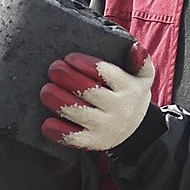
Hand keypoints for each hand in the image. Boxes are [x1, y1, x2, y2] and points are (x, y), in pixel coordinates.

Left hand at [40, 43, 155, 149]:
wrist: (136, 129)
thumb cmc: (130, 94)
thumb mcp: (143, 77)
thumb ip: (141, 61)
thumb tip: (136, 48)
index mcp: (127, 87)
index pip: (107, 73)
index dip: (85, 64)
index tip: (69, 57)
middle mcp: (118, 108)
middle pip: (90, 91)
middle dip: (68, 79)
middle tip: (54, 69)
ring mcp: (104, 127)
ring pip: (80, 114)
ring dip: (60, 102)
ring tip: (46, 91)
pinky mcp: (93, 142)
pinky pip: (74, 139)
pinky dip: (59, 132)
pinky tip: (47, 123)